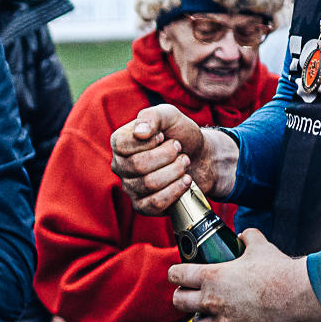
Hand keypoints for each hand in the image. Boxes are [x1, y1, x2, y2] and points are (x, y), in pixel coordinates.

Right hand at [110, 105, 235, 214]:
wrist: (200, 157)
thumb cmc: (181, 134)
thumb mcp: (169, 116)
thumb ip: (152, 116)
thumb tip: (140, 133)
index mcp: (119, 143)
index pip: (122, 146)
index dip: (149, 142)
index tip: (165, 136)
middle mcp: (120, 166)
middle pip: (138, 166)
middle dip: (167, 156)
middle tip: (180, 150)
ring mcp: (130, 187)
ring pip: (149, 184)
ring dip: (175, 171)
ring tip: (185, 162)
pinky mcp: (142, 206)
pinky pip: (154, 204)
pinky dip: (175, 191)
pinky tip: (186, 181)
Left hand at [168, 229, 320, 321]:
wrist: (299, 295)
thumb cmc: (279, 270)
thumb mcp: (260, 246)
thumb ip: (248, 238)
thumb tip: (244, 235)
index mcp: (212, 275)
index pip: (177, 274)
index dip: (176, 274)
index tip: (179, 276)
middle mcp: (212, 300)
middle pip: (179, 302)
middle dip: (182, 299)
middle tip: (189, 298)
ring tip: (208, 320)